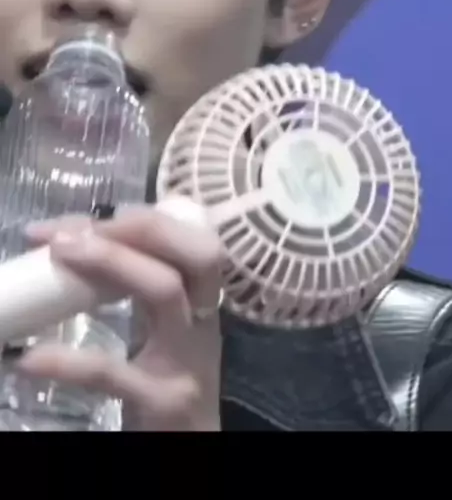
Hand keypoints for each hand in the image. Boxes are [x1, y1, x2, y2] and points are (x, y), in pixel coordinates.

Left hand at [19, 198, 223, 430]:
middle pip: (195, 252)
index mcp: (202, 298)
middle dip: (136, 228)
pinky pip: (115, 372)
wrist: (191, 448)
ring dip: (110, 261)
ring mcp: (188, 359)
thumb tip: (79, 242)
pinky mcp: (165, 400)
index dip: (140, 219)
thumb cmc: (169, 380)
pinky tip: (31, 357)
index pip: (189, 238)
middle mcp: (203, 320)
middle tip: (72, 233)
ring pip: (165, 291)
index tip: (80, 222)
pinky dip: (70, 360)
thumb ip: (139, 286)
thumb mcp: (165, 328)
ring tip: (59, 253)